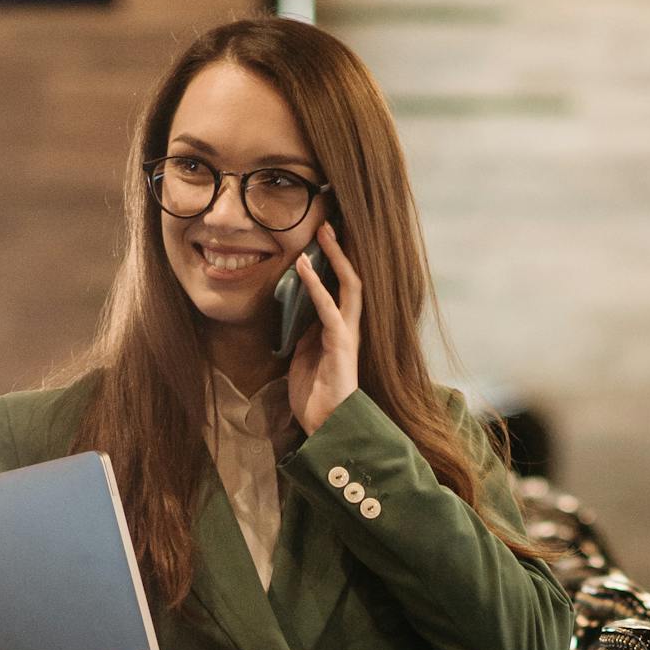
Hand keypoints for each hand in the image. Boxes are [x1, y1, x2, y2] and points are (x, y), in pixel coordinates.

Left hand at [287, 221, 361, 436]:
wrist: (326, 426)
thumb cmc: (315, 395)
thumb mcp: (303, 357)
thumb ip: (304, 333)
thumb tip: (297, 312)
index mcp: (341, 329)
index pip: (343, 288)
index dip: (334, 263)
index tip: (323, 239)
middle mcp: (350, 327)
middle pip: (352, 279)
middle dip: (340, 251)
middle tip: (328, 224)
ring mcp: (348, 334)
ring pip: (349, 286)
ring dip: (335, 257)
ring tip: (323, 232)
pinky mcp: (341, 344)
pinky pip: (329, 308)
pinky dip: (315, 285)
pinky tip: (303, 266)